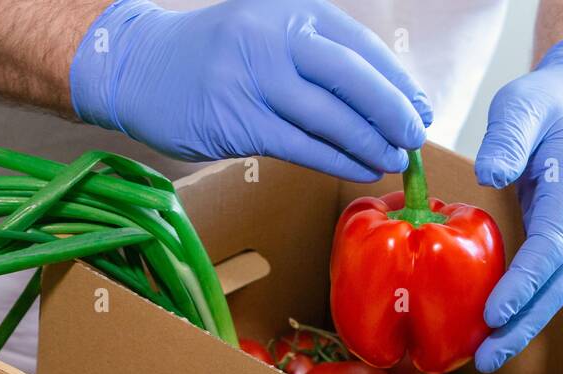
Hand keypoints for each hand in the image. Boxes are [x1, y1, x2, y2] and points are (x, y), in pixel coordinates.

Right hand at [69, 0, 431, 181]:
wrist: (140, 67)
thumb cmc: (216, 55)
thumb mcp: (268, 29)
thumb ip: (317, 53)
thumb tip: (384, 96)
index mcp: (292, 10)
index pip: (360, 46)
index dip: (398, 82)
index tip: (421, 109)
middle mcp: (274, 37)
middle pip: (352, 79)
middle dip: (391, 113)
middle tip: (415, 138)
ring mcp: (252, 79)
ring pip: (328, 118)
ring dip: (368, 144)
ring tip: (392, 160)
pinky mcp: (235, 121)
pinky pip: (300, 146)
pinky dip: (335, 161)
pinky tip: (358, 169)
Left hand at [472, 36, 562, 372]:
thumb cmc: (550, 102)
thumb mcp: (522, 104)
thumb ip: (508, 136)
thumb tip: (490, 175)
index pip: (552, 246)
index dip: (524, 284)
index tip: (494, 312)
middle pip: (557, 284)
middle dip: (523, 325)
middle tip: (486, 358)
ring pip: (555, 291)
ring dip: (523, 327)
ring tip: (487, 357)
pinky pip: (548, 283)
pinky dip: (525, 310)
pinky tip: (496, 331)